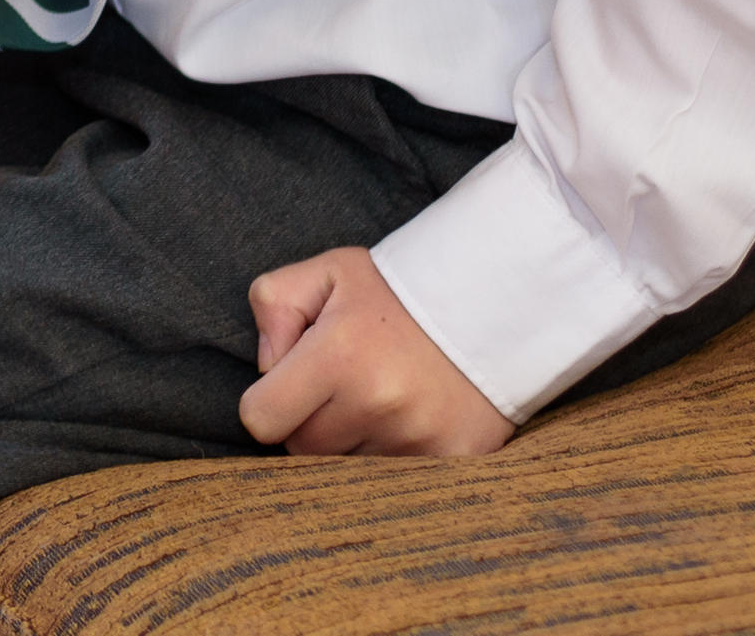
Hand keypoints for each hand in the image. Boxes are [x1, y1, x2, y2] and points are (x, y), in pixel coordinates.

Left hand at [239, 249, 515, 457]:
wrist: (493, 303)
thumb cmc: (398, 289)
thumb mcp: (327, 272)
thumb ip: (273, 304)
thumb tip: (265, 365)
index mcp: (337, 355)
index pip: (261, 420)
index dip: (268, 403)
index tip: (292, 384)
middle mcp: (377, 402)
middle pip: (303, 449)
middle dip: (309, 422)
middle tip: (340, 387)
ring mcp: (418, 438)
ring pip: (347, 469)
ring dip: (353, 443)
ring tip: (380, 398)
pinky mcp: (453, 459)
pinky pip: (394, 481)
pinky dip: (393, 459)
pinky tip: (407, 421)